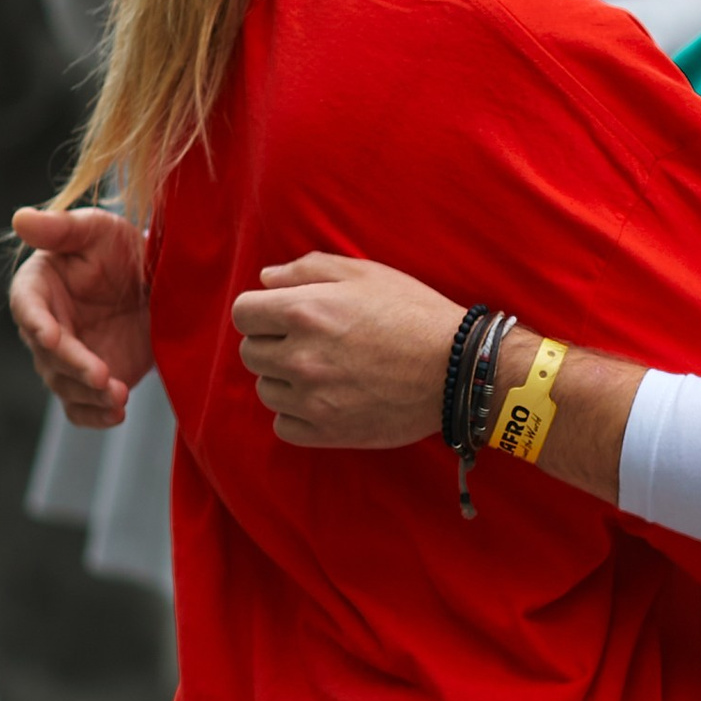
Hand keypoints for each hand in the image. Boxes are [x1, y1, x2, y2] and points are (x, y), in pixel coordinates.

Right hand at [9, 206, 152, 427]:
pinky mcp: (90, 382)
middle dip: (74, 366)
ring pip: (66, 385)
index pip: (28, 309)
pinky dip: (95, 416)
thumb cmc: (121, 248)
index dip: (38, 325)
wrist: (157, 283)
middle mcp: (46, 328)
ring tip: (118, 396)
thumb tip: (20, 218)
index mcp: (38, 288)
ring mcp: (67, 359)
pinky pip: (82, 407)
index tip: (54, 338)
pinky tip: (115, 415)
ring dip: (89, 395)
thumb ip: (61, 228)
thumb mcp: (97, 230)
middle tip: (101, 376)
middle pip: (49, 355)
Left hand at [230, 255, 461, 447]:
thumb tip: (267, 279)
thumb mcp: (365, 274)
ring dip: (285, 380)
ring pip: (266, 391)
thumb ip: (309, 269)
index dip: (261, 312)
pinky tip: (325, 400)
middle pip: (251, 353)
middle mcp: (300, 356)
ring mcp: (312, 398)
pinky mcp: (327, 431)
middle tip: (311, 343)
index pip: (243, 314)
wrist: (457, 369)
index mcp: (304, 311)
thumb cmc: (414, 313)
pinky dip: (297, 415)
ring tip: (325, 371)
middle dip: (273, 344)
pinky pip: (284, 425)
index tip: (282, 316)